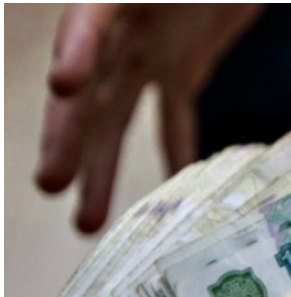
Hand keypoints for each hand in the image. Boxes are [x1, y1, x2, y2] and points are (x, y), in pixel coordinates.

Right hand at [36, 4, 261, 232]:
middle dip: (70, 133)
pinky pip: (173, 115)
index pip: (91, 17)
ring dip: (103, 166)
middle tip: (51, 184)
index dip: (77, 47)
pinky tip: (169, 190)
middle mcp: (126, 27)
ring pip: (120, 115)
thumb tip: (131, 42)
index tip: (64, 81)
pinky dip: (173, 150)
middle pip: (91, 84)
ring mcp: (150, 50)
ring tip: (85, 223)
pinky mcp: (180, 66)